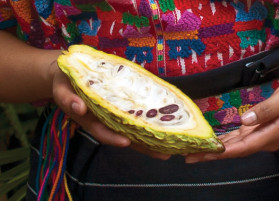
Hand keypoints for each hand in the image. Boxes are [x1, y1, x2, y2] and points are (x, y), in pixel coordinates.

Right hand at [51, 58, 170, 159]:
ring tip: (171, 147)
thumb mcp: (61, 90)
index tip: (127, 142)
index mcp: (90, 120)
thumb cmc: (65, 82)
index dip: (114, 138)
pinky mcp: (121, 108)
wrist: (69, 76)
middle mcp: (104, 121)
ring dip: (150, 140)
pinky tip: (163, 127)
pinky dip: (148, 123)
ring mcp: (114, 116)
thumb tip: (80, 108)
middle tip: (164, 155)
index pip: (103, 132)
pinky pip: (135, 118)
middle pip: (125, 137)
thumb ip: (68, 99)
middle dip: (143, 147)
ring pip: (133, 131)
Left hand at [185, 78, 278, 162]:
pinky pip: (237, 138)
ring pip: (233, 145)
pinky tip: (212, 141)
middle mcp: (262, 140)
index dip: (221, 152)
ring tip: (195, 151)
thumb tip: (245, 121)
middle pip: (233, 150)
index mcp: (268, 136)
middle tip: (189, 156)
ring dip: (214, 149)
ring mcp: (259, 135)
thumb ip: (264, 111)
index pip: (241, 147)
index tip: (202, 154)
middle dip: (211, 154)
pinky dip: (223, 140)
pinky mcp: (257, 129)